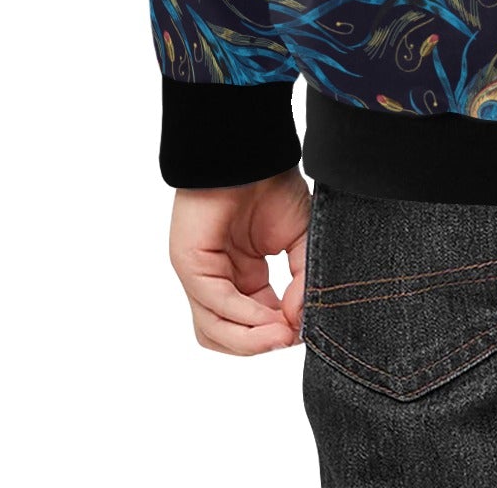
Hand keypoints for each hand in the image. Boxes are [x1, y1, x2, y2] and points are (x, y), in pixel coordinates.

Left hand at [168, 167, 312, 354]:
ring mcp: (201, 275)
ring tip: (280, 335)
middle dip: (262, 344)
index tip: (306, 330)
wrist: (252, 152)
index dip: (279, 334)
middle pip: (230, 336)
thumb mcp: (302, 240)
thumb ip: (303, 281)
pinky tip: (267, 315)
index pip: (256, 324)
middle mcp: (220, 280)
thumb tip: (300, 321)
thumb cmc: (273, 187)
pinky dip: (243, 315)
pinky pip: (214, 303)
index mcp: (245, 277)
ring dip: (249, 341)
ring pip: (215, 330)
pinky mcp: (190, 265)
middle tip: (292, 338)